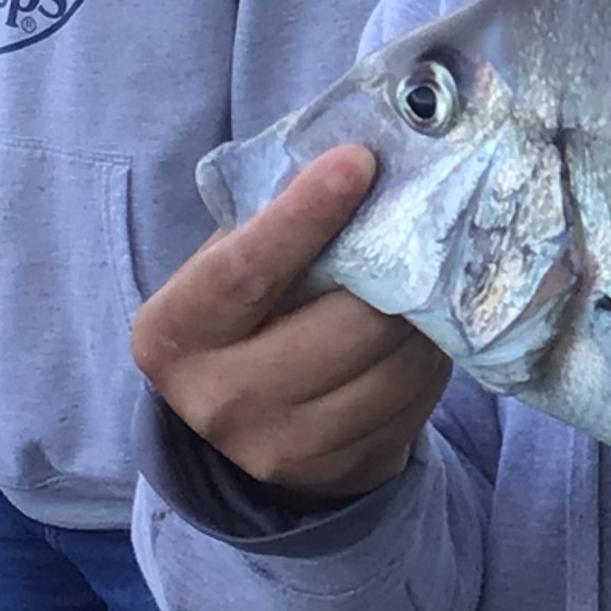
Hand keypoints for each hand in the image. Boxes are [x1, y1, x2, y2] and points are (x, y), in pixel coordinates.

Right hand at [130, 146, 450, 501]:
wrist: (252, 421)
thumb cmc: (252, 309)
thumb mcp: (235, 261)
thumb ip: (277, 214)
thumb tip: (368, 142)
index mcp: (175, 331)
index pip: (244, 271)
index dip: (304, 215)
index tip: (359, 161)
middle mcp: (218, 399)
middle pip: (347, 321)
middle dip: (402, 265)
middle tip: (433, 215)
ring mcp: (281, 444)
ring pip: (394, 360)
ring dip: (430, 309)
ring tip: (434, 270)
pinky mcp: (341, 468)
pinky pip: (416, 396)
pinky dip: (435, 352)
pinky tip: (430, 324)